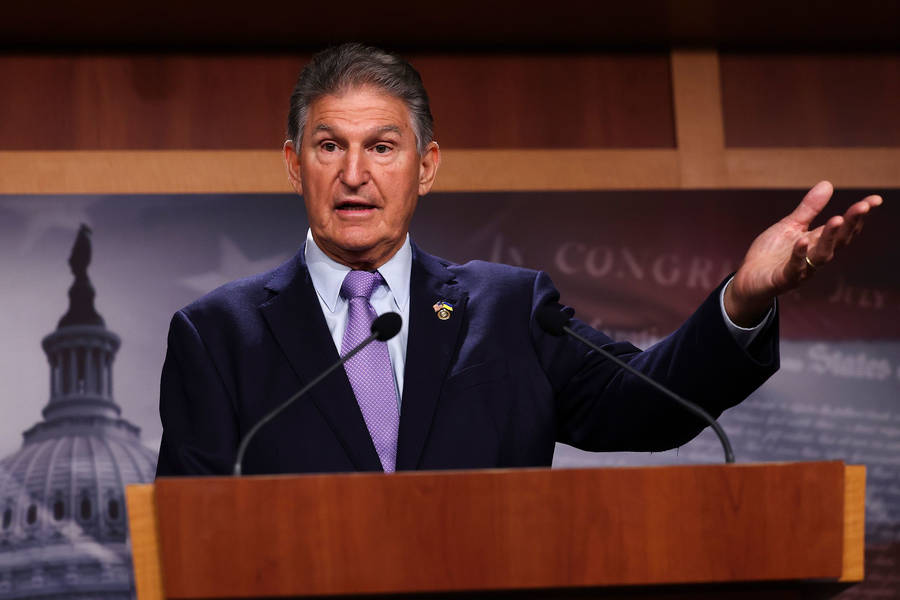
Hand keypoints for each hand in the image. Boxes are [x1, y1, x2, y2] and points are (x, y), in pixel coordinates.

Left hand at [724, 180, 882, 326]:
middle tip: (862, 206)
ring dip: (830, 237)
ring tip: (837, 219)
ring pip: (822, 254)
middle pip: (839, 240)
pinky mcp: (784, 278)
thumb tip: (828, 183)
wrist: (748, 279)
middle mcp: (815, 255)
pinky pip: (794, 267)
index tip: (875, 200)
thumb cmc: (771, 253)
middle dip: (851, 223)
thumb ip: (809, 208)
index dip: (858, 215)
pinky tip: (802, 240)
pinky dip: (799, 254)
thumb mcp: (790, 226)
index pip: (844, 227)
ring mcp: (802, 268)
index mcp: (818, 241)